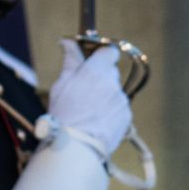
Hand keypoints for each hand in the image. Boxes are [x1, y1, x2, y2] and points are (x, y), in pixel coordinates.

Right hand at [46, 39, 132, 156]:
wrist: (77, 148)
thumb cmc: (64, 115)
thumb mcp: (61, 85)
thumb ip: (70, 61)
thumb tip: (68, 41)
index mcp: (96, 71)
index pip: (110, 51)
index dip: (102, 54)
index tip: (93, 60)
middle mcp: (112, 83)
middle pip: (110, 72)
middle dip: (100, 78)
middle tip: (84, 91)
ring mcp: (122, 101)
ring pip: (114, 92)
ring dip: (105, 97)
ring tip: (88, 112)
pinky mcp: (127, 117)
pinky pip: (119, 109)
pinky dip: (110, 113)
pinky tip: (96, 122)